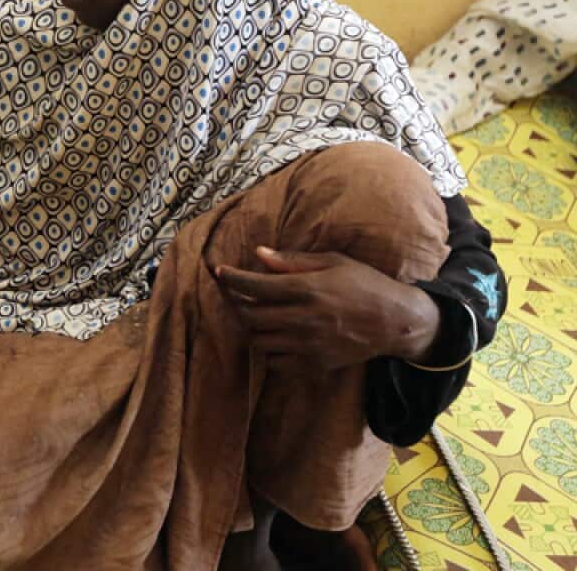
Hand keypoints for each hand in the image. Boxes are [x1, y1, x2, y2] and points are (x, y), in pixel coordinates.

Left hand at [216, 247, 440, 373]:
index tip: (221, 272)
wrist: (396, 322)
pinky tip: (277, 338)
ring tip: (259, 316)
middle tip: (238, 296)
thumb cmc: (364, 284)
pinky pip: (275, 363)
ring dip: (253, 327)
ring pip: (258, 340)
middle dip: (238, 304)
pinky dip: (269, 350)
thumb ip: (292, 260)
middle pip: (250, 315)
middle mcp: (303, 318)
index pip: (254, 285)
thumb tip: (258, 253)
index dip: (232, 278)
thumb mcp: (333, 262)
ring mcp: (308, 345)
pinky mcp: (314, 364)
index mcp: (307, 289)